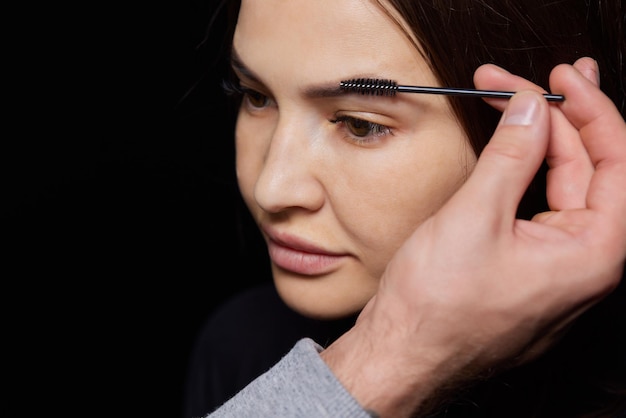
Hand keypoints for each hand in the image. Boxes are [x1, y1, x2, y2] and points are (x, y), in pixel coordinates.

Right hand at [321, 58, 625, 416]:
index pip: (615, 159)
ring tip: (512, 100)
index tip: (556, 76)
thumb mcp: (474, 218)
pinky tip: (510, 146)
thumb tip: (532, 109)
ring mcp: (556, 263)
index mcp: (593, 252)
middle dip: (550, 118)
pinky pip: (537, 206)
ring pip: (559, 184)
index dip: (588, 109)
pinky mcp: (528, 263)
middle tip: (513, 83)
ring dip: (535, 140)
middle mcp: (585, 259)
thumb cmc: (436, 309)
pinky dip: (522, 170)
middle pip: (587, 168)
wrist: (401, 355)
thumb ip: (511, 156)